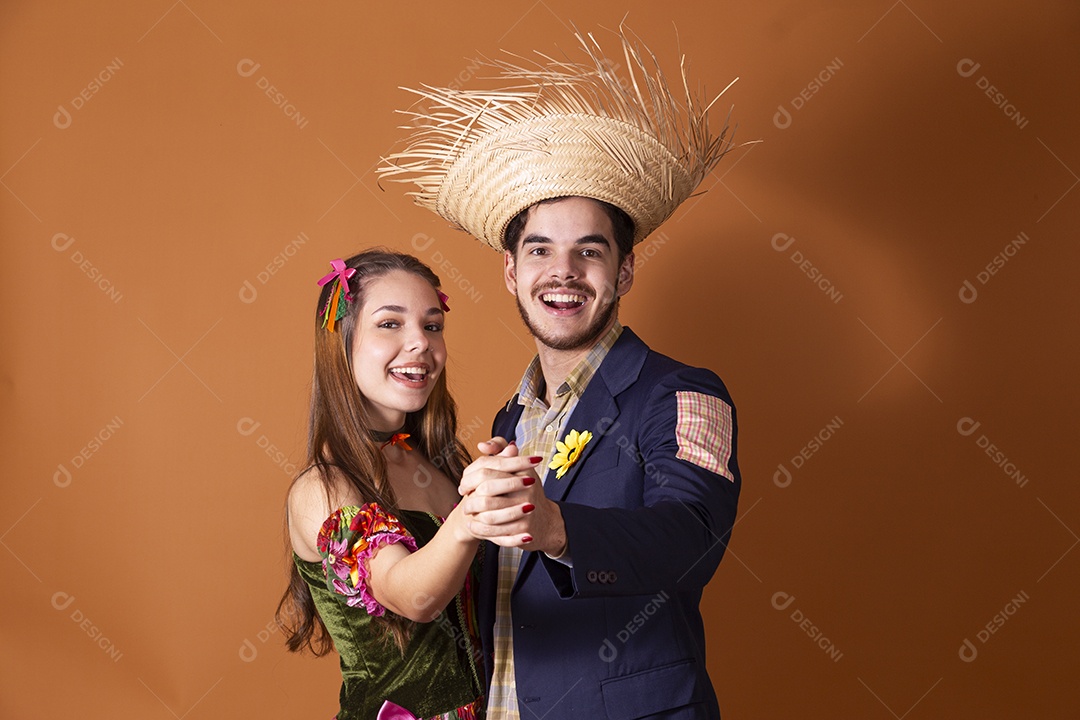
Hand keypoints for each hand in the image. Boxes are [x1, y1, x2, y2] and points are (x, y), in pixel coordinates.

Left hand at [459, 439, 565, 554]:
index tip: (464, 484)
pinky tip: (473, 525)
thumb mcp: (517, 467)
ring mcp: (526, 508)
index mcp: (523, 469)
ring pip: (488, 514)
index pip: (487, 467)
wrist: (544, 521)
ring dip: (473, 514)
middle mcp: (527, 487)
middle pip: (486, 489)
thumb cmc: (525, 491)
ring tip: (467, 512)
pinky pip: (494, 531)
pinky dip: (480, 529)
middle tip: (464, 499)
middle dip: (471, 496)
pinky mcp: (524, 528)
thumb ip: (500, 450)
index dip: (470, 477)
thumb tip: (482, 445)